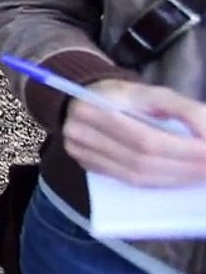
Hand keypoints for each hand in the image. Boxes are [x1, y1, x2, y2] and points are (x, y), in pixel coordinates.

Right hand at [63, 79, 205, 187]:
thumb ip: (184, 109)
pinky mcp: (87, 165)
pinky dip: (159, 182)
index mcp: (96, 107)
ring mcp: (80, 152)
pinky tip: (178, 178)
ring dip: (174, 179)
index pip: (146, 138)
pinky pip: (128, 181)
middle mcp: (81, 132)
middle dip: (184, 167)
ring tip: (201, 174)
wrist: (84, 99)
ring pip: (135, 176)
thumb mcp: (153, 92)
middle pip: (141, 160)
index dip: (183, 150)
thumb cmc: (124, 95)